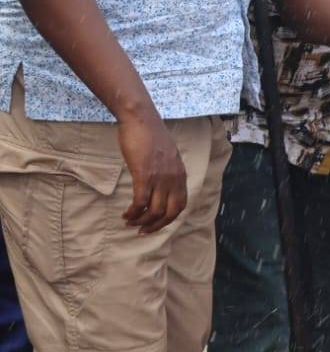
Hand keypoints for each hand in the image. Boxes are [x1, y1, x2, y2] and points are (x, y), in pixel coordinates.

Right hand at [118, 112, 186, 233]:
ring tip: (130, 222)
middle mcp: (173, 178)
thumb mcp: (167, 155)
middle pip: (170, 213)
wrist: (141, 120)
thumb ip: (168, 170)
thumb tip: (162, 183)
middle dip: (156, 226)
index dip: (169, 219)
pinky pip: (141, 202)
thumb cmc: (151, 135)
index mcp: (180, 174)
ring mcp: (160, 177)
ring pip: (154, 211)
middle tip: (142, 231)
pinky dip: (133, 212)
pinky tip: (126, 214)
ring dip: (141, 221)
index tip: (156, 224)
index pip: (180, 205)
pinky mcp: (144, 175)